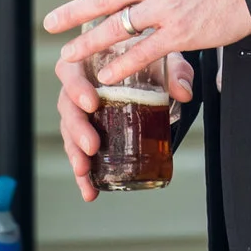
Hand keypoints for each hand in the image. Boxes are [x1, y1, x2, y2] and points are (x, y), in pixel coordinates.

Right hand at [55, 48, 196, 202]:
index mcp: (88, 62)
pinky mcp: (88, 134)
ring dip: (75, 154)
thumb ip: (175, 70)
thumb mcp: (163, 59)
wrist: (149, 71)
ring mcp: (81, 114)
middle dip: (77, 129)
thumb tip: (183, 91)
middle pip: (67, 108)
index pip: (70, 71)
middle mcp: (78, 89)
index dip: (76, 88)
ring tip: (84, 171)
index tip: (92, 103)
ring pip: (69, 134)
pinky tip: (90, 191)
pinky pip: (80, 154)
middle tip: (92, 145)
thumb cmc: (147, 59)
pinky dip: (85, 175)